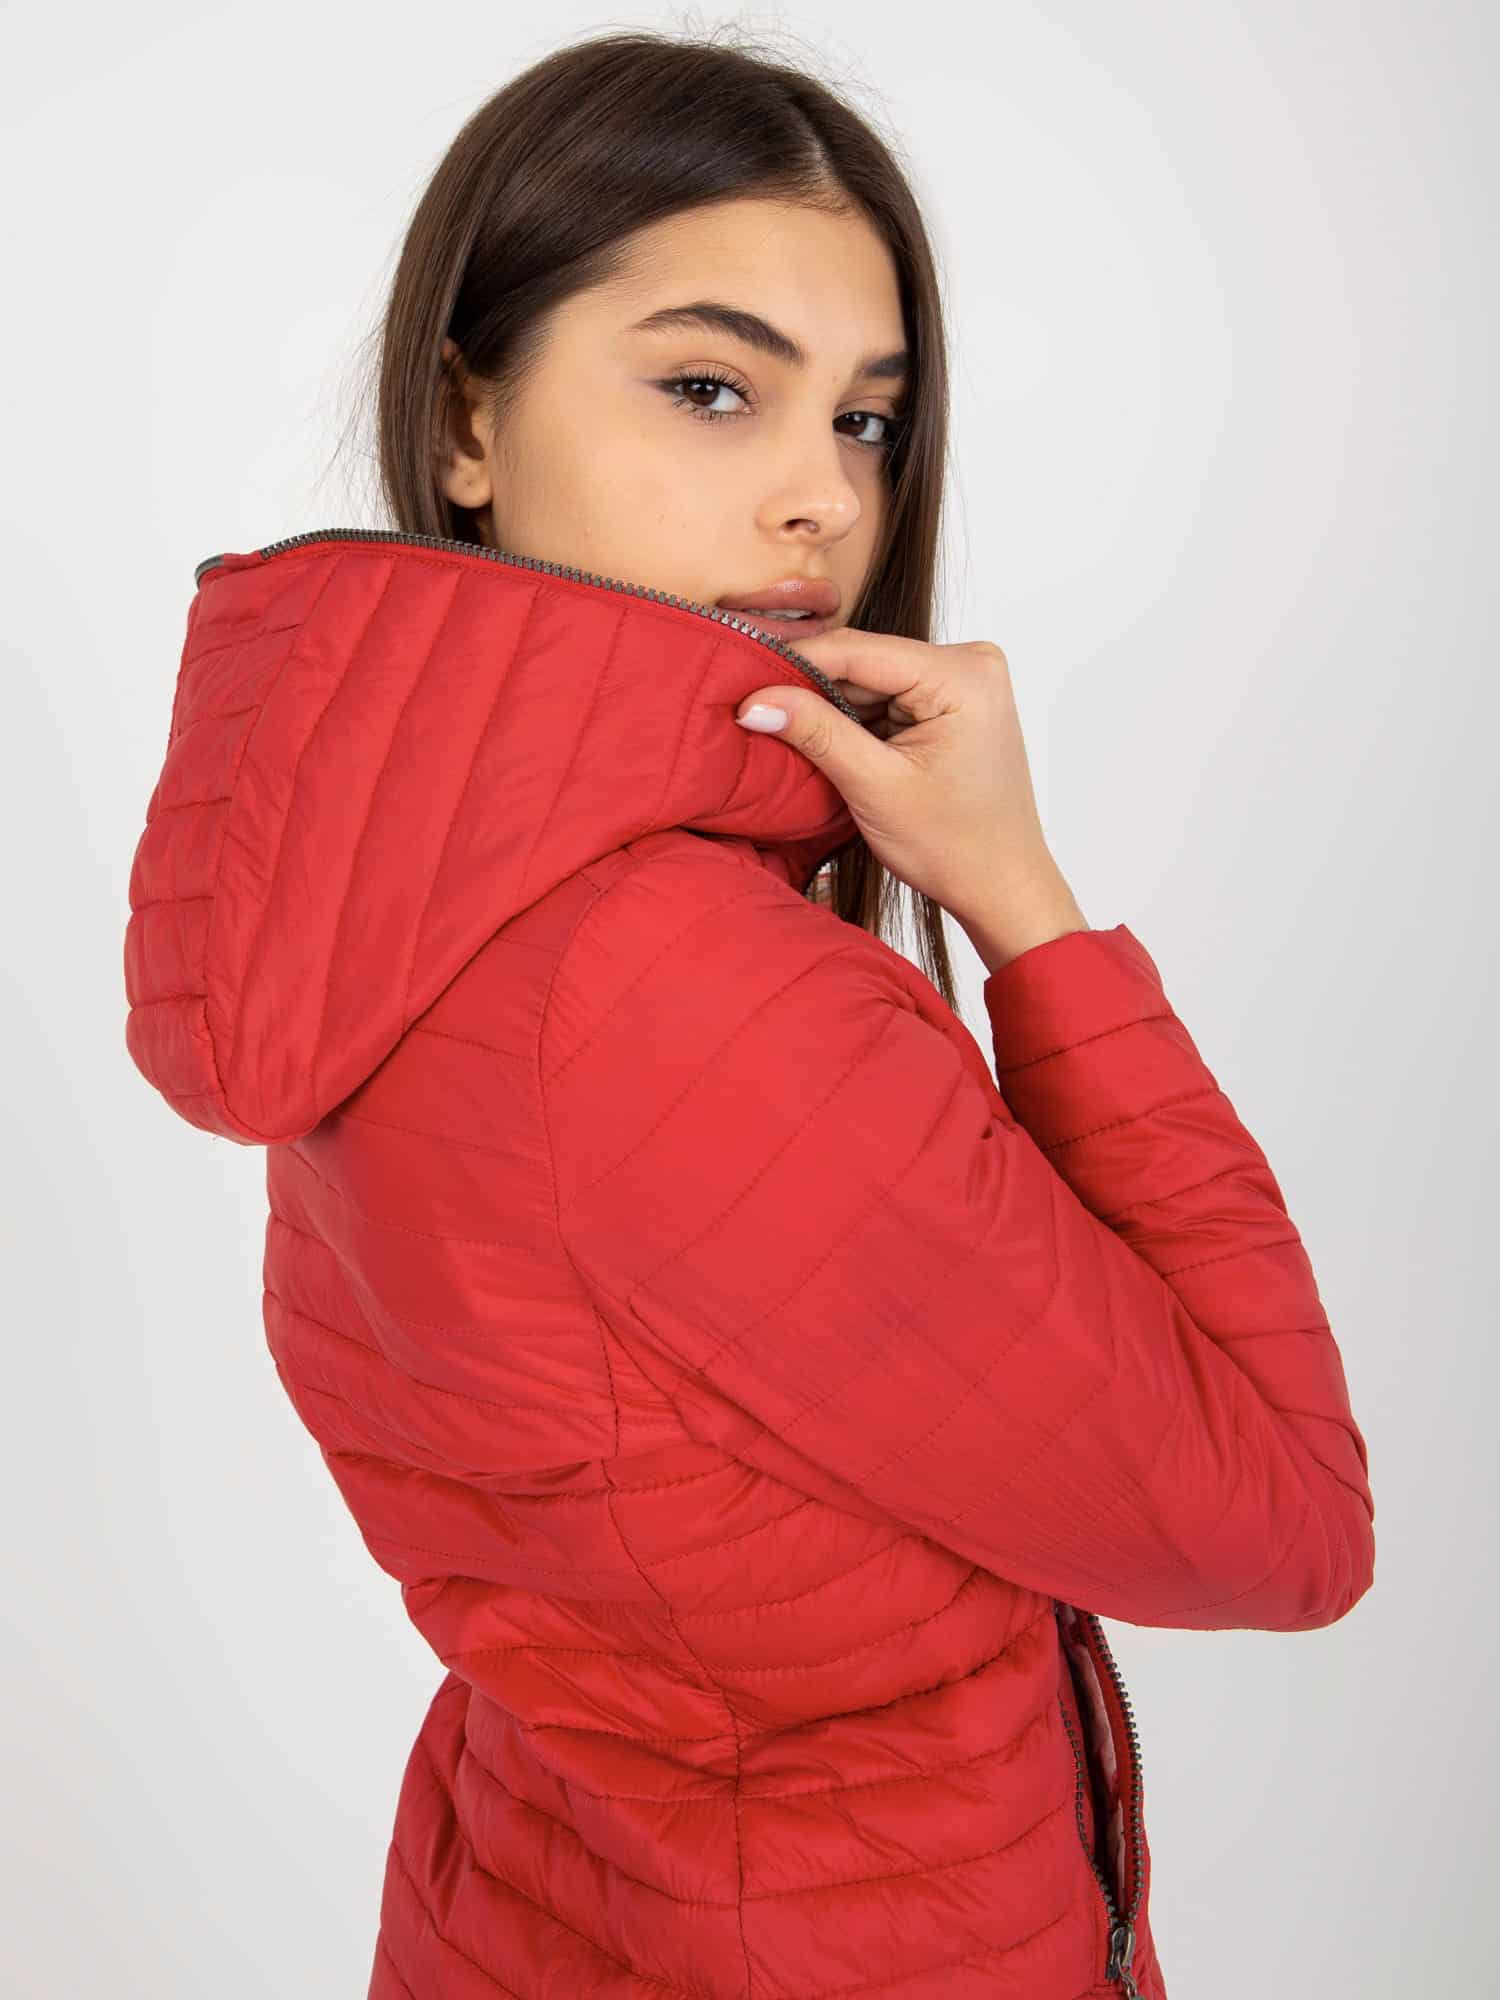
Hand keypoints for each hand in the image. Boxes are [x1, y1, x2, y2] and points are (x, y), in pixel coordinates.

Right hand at [734, 630, 1080, 944]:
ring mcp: (964, 679)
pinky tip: (826, 742)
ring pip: (870, 679)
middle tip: (755, 713)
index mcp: (963, 674)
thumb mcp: (875, 788)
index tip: (743, 684)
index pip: (858, 649)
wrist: (1002, 885)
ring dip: (830, 707)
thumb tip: (756, 700)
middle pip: (864, 660)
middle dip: (811, 688)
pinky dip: (855, 720)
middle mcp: (971, 662)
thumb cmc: (956, 848)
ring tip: (786, 734)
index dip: (795, 664)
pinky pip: (887, 696)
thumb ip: (816, 733)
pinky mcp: (952, 700)